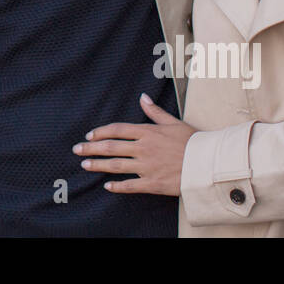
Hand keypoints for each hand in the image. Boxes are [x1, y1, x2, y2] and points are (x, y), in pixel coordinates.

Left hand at [75, 94, 195, 196]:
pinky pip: (130, 185)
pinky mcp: (152, 183)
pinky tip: (107, 186)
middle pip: (111, 147)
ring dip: (98, 165)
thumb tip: (142, 97)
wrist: (207, 163)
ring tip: (84, 164)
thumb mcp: (173, 122)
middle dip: (91, 148)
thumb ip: (155, 112)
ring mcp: (146, 166)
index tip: (90, 134)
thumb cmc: (193, 141)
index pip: (117, 130)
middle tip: (77, 149)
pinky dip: (117, 186)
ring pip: (116, 165)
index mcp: (147, 132)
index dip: (101, 132)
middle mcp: (143, 148)